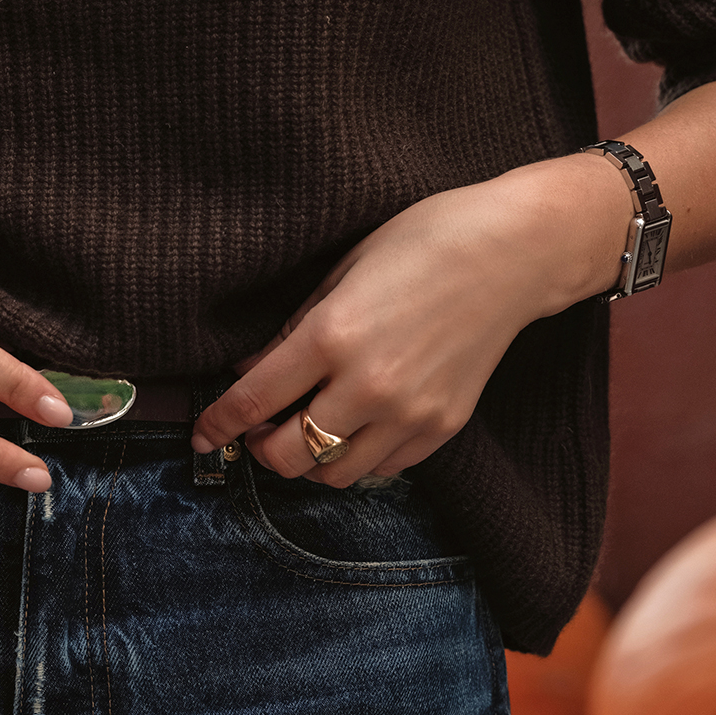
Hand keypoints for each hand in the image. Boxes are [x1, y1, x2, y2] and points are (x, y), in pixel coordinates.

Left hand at [189, 155, 634, 485]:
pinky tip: (353, 427)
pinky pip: (381, 469)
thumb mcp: (344, 269)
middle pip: (287, 455)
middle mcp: (368, 385)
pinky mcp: (442, 428)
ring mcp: (409, 414)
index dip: (217, 423)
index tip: (201, 435)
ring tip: (304, 430)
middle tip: (256, 428)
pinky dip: (355, 459)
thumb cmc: (425, 239)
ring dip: (307, 461)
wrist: (514, 252)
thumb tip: (252, 368)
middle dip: (259, 448)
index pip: (254, 400)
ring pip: (333, 475)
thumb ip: (296, 327)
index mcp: (333, 335)